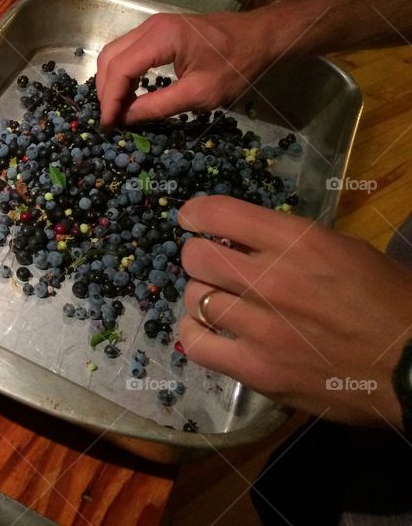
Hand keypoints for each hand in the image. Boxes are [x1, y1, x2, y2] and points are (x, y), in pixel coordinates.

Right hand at [94, 12, 275, 129]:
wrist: (261, 37)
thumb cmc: (237, 65)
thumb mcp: (201, 93)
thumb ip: (160, 106)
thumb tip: (126, 119)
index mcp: (162, 38)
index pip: (120, 69)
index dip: (110, 99)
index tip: (109, 125)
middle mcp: (151, 26)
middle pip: (110, 58)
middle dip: (105, 91)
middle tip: (111, 119)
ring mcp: (152, 26)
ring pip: (114, 53)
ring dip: (111, 82)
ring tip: (117, 109)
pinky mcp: (157, 31)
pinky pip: (127, 51)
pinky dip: (121, 73)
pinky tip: (128, 93)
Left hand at [176, 195, 410, 427]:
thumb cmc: (390, 303)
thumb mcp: (346, 251)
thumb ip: (291, 243)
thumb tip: (243, 241)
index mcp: (299, 243)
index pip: (219, 213)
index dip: (197, 214)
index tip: (193, 220)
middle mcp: (271, 280)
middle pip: (195, 256)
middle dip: (200, 257)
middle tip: (215, 267)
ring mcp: (260, 328)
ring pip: (193, 298)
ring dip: (202, 297)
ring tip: (221, 303)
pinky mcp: (256, 370)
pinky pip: (195, 344)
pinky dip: (196, 334)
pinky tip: (212, 333)